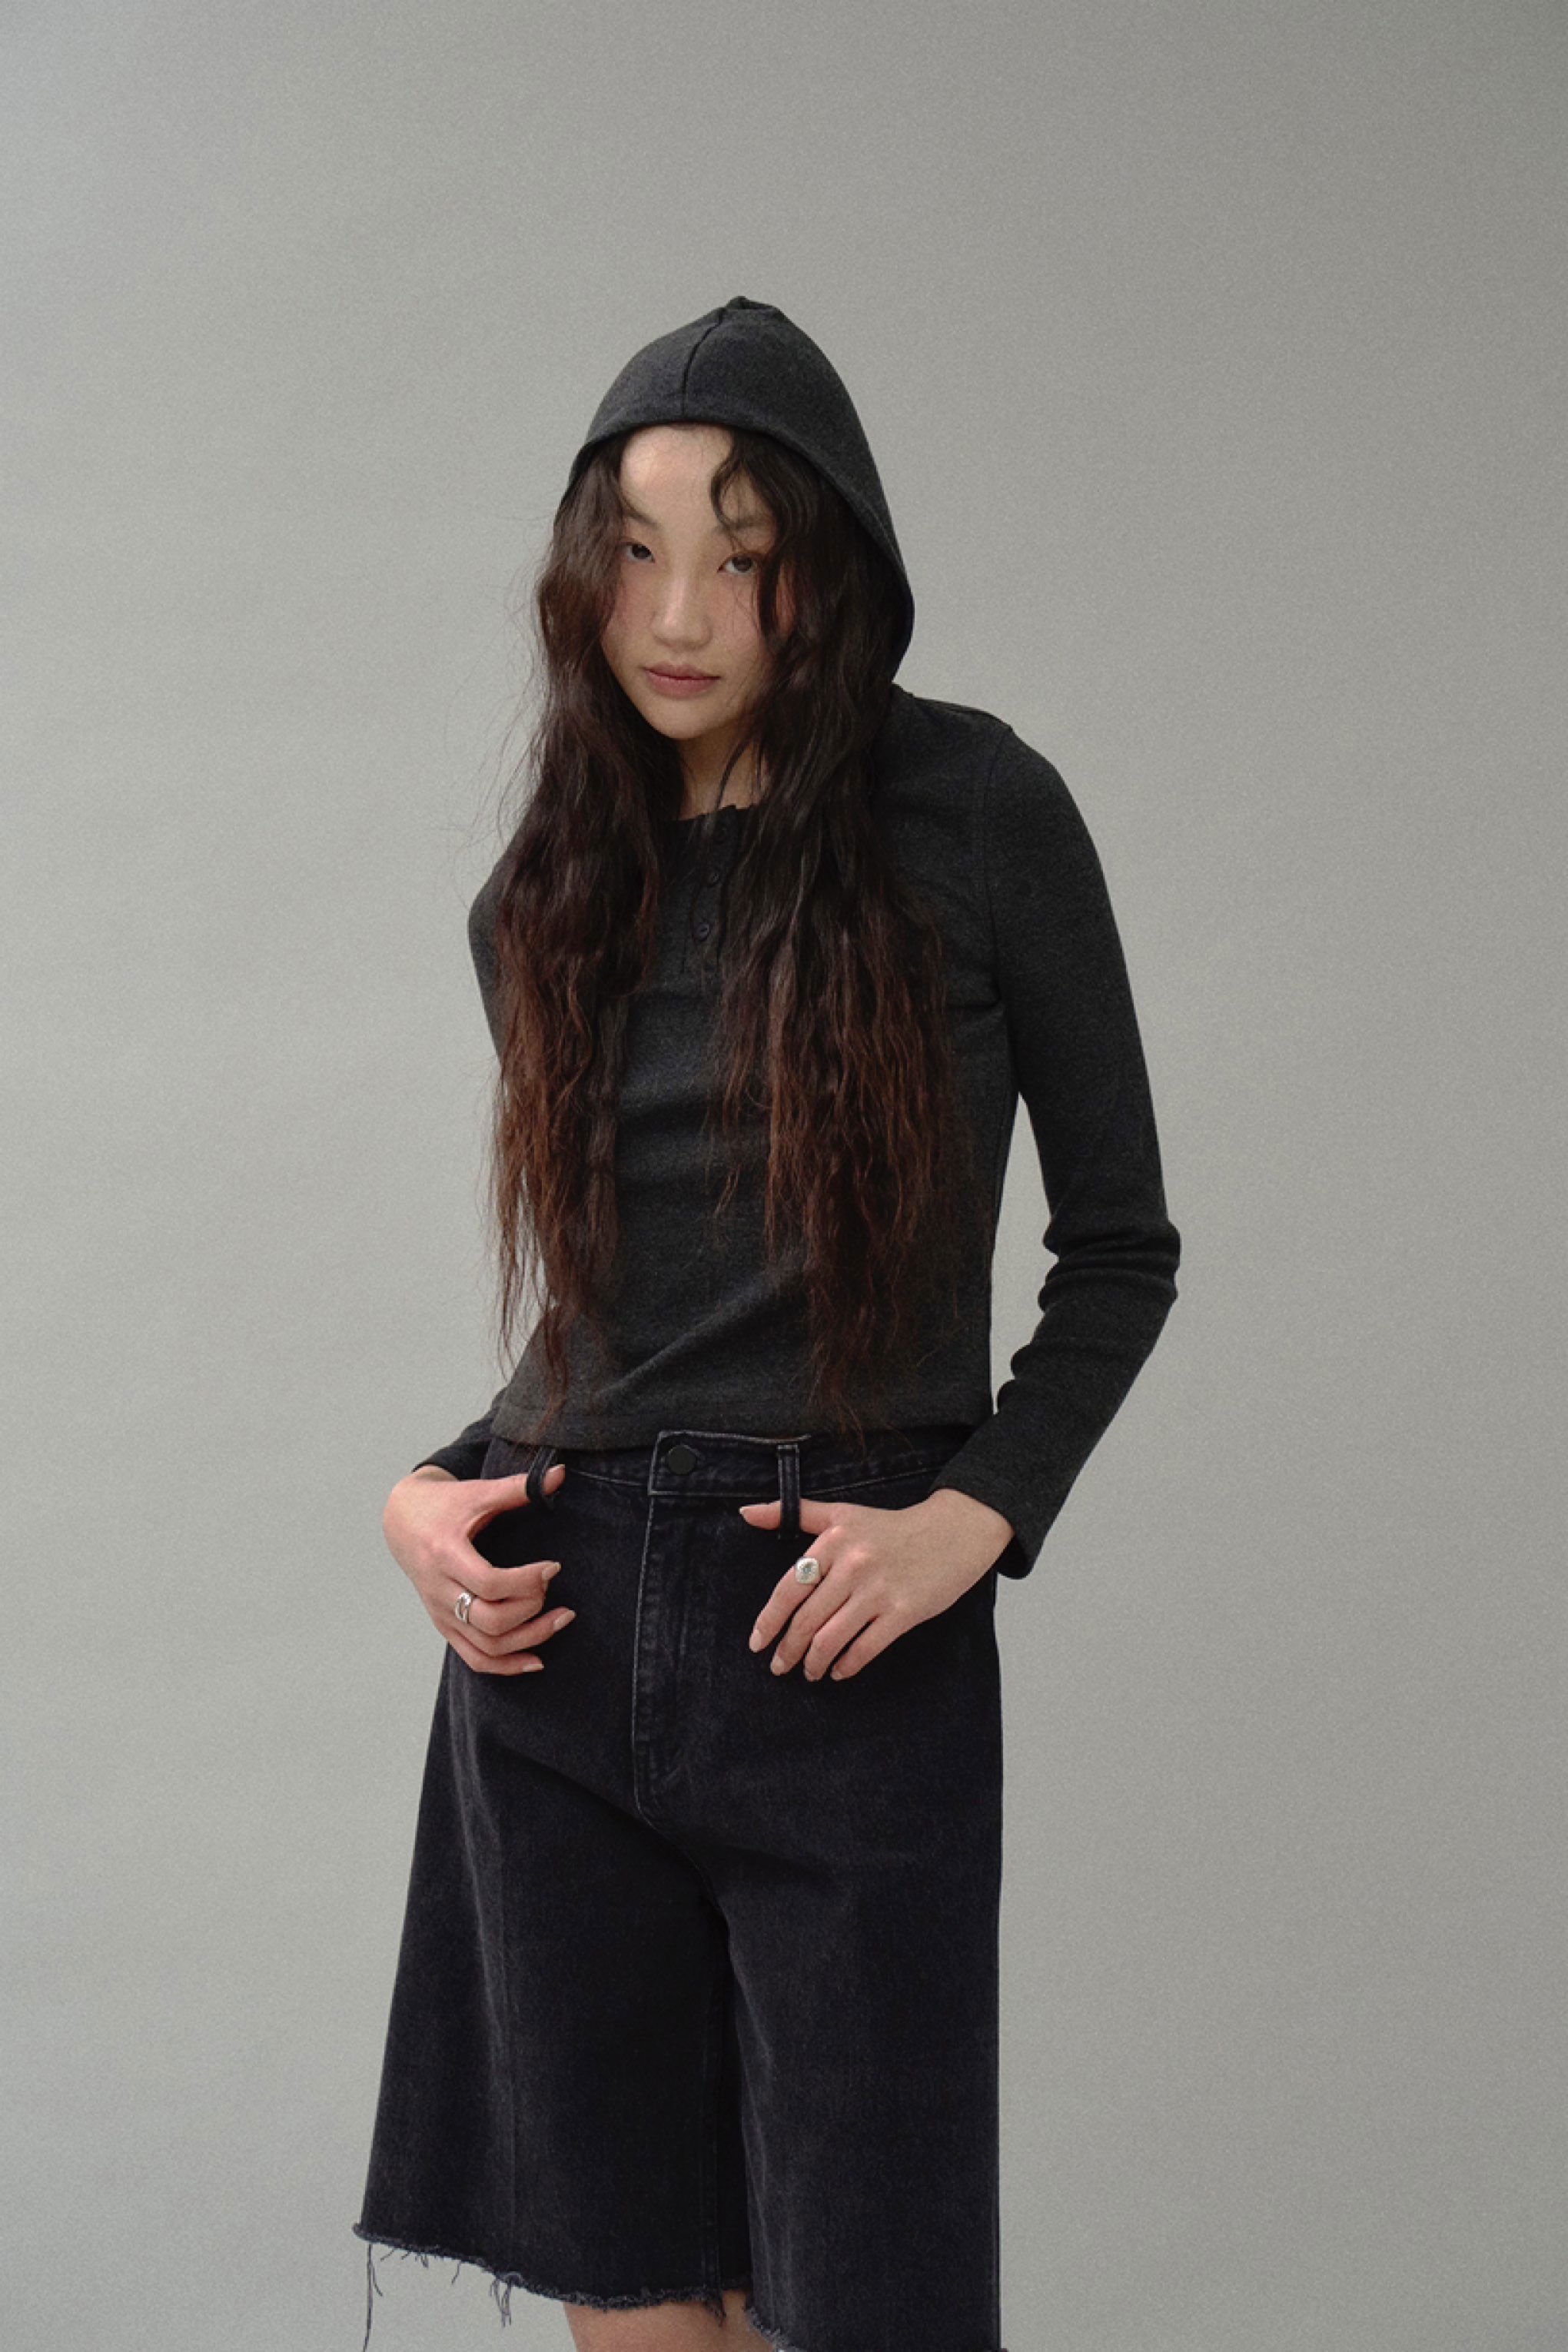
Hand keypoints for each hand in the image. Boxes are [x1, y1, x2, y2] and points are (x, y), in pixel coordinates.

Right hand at [382, 1462, 575, 1675]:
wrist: (403, 1522)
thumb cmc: (445, 1505)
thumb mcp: (477, 1493)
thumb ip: (518, 1488)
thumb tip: (560, 1474)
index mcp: (445, 1555)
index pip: (488, 1582)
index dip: (526, 1580)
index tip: (554, 1566)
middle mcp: (440, 1590)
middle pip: (489, 1620)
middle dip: (531, 1610)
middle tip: (552, 1587)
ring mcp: (441, 1613)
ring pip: (487, 1646)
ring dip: (529, 1639)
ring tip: (562, 1619)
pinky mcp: (445, 1626)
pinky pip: (475, 1658)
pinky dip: (507, 1665)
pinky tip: (537, 1659)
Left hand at [736, 1485, 1012, 1681]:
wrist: (953, 1532)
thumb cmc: (892, 1527)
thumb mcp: (842, 1513)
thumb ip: (794, 1512)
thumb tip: (745, 1512)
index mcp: (834, 1540)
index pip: (789, 1589)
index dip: (768, 1621)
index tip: (757, 1643)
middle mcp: (853, 1565)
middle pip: (807, 1620)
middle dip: (788, 1650)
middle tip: (779, 1666)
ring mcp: (879, 1590)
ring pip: (831, 1639)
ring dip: (813, 1663)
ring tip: (808, 1672)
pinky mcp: (903, 1612)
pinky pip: (865, 1648)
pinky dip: (847, 1665)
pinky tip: (838, 1671)